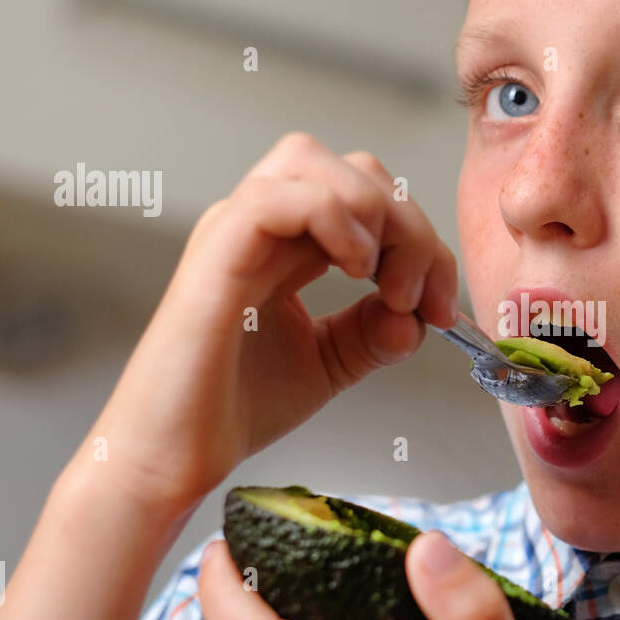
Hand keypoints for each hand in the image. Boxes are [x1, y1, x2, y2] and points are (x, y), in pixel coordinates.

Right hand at [88, 133, 457, 522]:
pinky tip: (354, 271)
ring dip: (374, 214)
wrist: (175, 456)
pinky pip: (275, 198)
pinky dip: (331, 218)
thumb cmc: (233, 409)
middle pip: (352, 168)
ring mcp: (233, 232)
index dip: (422, 239)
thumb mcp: (330, 363)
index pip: (370, 197)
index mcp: (289, 244)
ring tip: (384, 284)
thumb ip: (376, 332)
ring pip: (312, 162)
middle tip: (419, 296)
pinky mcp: (215, 255)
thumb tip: (417, 312)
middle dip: (408, 223)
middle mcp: (260, 226)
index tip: (444, 306)